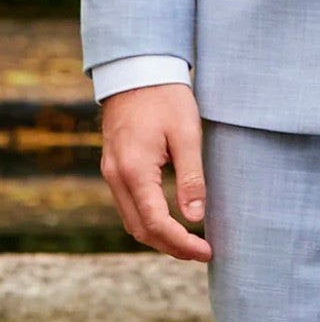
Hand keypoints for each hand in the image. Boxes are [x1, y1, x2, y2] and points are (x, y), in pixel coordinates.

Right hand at [99, 83, 211, 262]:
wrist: (136, 69)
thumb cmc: (165, 97)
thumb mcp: (187, 135)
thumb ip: (191, 179)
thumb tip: (195, 218)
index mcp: (134, 170)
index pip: (158, 223)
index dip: (183, 244)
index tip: (207, 251)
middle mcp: (116, 176)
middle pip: (142, 230)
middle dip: (172, 248)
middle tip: (202, 253)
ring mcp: (111, 173)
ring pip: (133, 223)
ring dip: (160, 239)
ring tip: (190, 243)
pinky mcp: (114, 169)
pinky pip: (129, 208)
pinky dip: (150, 223)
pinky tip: (172, 224)